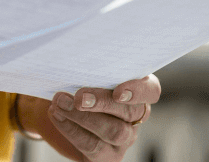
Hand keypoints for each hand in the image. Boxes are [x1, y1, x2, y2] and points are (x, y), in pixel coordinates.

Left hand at [28, 76, 160, 160]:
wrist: (59, 108)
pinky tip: (56, 115)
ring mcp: (124, 138)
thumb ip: (90, 66)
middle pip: (130, 111)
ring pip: (113, 131)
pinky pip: (92, 145)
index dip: (138, 91)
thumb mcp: (86, 71)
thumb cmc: (76, 82)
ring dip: (83, 117)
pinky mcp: (107, 156)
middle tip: (79, 97)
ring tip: (60, 103)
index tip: (118, 91)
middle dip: (102, 103)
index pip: (151, 90)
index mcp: (137, 89)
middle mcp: (135, 115)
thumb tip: (76, 56)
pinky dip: (71, 129)